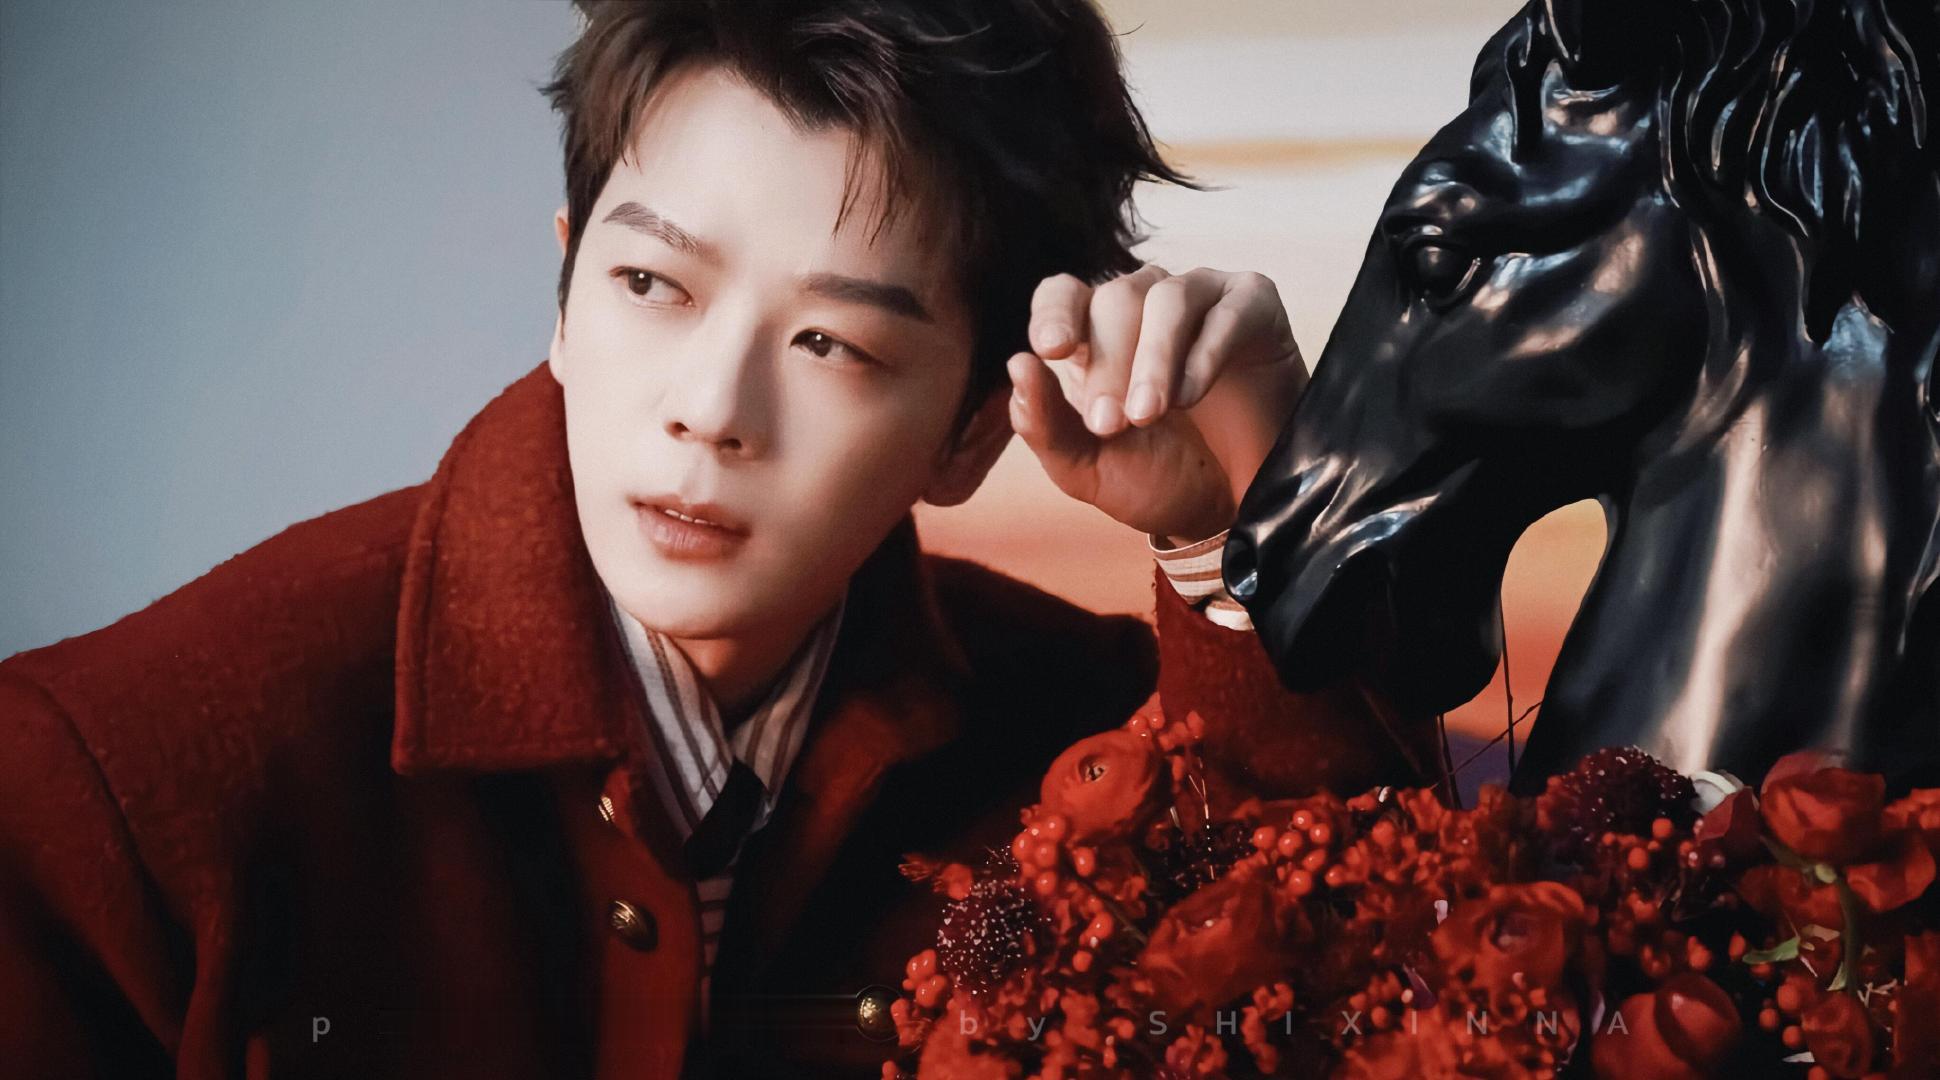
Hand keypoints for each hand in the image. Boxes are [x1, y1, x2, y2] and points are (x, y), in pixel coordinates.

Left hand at [1008, 264, 1307, 543]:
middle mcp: (1145, 309)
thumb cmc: (1156, 481)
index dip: (1055, 312)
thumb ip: (1044, 424)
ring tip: (1149, 414)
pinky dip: (1205, 352)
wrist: (1232, 513)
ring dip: (1153, 358)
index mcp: (1095, 338)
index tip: (1051, 349)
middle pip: (1115, 298)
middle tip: (1111, 424)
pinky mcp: (1253, 308)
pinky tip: (1191, 395)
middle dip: (1109, 364)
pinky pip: (1227, 309)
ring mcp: (1203, 302)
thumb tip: (1017, 364)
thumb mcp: (1086, 469)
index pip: (1063, 294)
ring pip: (1167, 297)